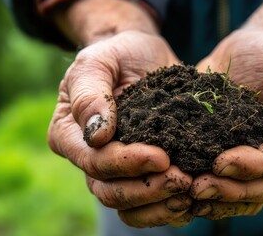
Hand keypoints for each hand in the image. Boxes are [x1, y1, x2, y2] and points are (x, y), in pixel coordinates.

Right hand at [48, 31, 193, 226]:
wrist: (142, 57)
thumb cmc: (117, 56)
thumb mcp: (98, 62)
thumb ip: (90, 93)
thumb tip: (96, 135)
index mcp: (70, 135)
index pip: (94, 162)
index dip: (126, 164)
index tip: (161, 157)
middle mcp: (89, 158)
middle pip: (110, 192)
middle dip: (146, 189)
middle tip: (181, 179)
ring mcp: (117, 170)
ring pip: (129, 206)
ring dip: (160, 204)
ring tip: (190, 192)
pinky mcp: (142, 172)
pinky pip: (149, 204)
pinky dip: (169, 208)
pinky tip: (192, 199)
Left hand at [192, 28, 262, 219]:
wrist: (251, 50)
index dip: (258, 165)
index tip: (221, 161)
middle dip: (237, 190)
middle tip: (200, 188)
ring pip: (255, 195)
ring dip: (224, 198)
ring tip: (192, 193)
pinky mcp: (247, 160)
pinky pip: (237, 187)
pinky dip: (216, 195)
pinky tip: (189, 195)